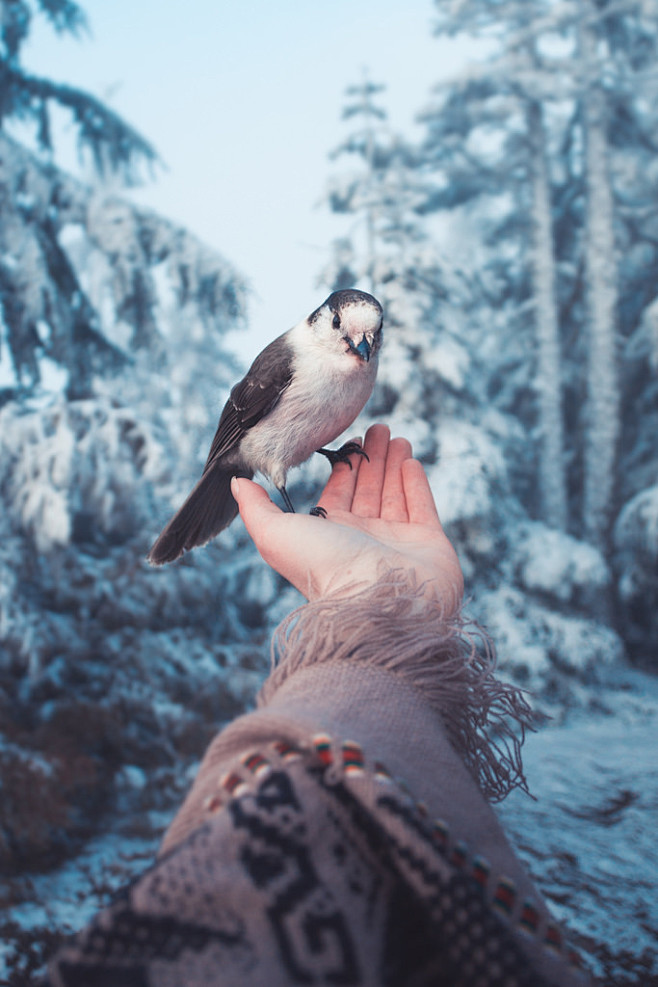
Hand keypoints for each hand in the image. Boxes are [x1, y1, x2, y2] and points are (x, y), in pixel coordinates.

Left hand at [230, 424, 463, 610]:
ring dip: (393, 464)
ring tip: (395, 436)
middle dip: (371, 458)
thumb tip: (237, 482)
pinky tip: (410, 460)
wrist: (377, 601)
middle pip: (367, 488)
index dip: (343, 466)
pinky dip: (415, 483)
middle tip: (378, 426)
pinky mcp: (427, 543)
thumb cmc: (324, 567)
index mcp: (330, 534)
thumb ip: (256, 507)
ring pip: (394, 493)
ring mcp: (397, 541)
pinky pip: (421, 506)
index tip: (350, 438)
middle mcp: (362, 537)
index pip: (338, 492)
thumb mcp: (276, 533)